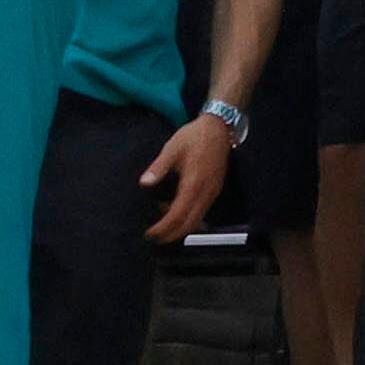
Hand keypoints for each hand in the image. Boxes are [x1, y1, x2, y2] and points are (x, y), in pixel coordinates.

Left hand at [141, 114, 232, 244]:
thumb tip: (144, 183)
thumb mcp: (172, 148)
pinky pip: (203, 211)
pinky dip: (190, 219)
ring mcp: (213, 191)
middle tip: (154, 238)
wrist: (219, 127)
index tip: (150, 233)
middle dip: (172, 234)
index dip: (163, 228)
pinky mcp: (215, 189)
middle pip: (190, 224)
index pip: (177, 215)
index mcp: (194, 182)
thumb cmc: (195, 136)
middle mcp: (206, 191)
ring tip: (163, 227)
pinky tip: (177, 213)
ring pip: (198, 220)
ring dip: (181, 228)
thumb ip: (158, 167)